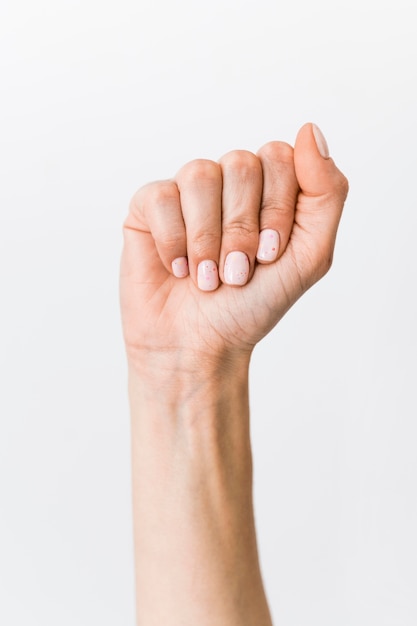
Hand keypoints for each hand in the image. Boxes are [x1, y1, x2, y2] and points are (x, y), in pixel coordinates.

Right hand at [120, 123, 347, 369]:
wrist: (200, 345)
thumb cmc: (252, 306)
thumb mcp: (310, 256)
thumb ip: (326, 193)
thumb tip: (310, 130)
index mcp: (269, 188)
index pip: (280, 158)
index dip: (276, 209)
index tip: (269, 255)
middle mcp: (229, 183)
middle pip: (241, 163)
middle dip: (242, 229)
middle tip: (236, 272)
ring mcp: (188, 192)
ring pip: (199, 175)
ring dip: (207, 239)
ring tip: (207, 276)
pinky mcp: (149, 206)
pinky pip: (161, 197)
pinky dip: (174, 242)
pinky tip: (178, 269)